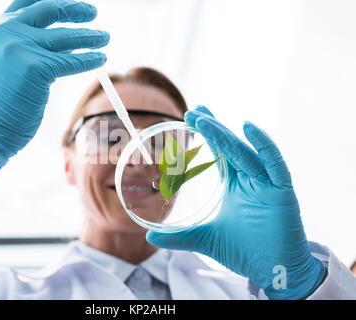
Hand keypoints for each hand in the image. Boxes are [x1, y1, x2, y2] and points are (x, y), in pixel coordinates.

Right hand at [0, 0, 109, 170]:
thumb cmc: (1, 101)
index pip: (29, 1)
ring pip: (66, 37)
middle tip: (93, 13)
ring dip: (90, 36)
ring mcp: (21, 47)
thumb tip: (66, 41)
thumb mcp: (9, 61)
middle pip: (50, 10)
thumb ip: (28, 44)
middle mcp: (7, 31)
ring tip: (105, 38)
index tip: (73, 3)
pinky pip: (72, 61)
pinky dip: (89, 60)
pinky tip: (101, 59)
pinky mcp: (36, 67)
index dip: (55, 0)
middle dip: (75, 10)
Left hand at [146, 106, 325, 298]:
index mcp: (236, 185)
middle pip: (231, 146)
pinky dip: (264, 145)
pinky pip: (275, 164)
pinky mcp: (282, 192)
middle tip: (193, 111)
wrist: (274, 271)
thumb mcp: (206, 239)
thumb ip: (179, 236)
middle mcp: (252, 179)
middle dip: (212, 127)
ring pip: (245, 152)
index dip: (208, 134)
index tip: (191, 116)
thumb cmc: (245, 251)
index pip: (221, 152)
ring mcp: (267, 183)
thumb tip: (150, 236)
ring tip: (204, 119)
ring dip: (225, 135)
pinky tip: (249, 128)